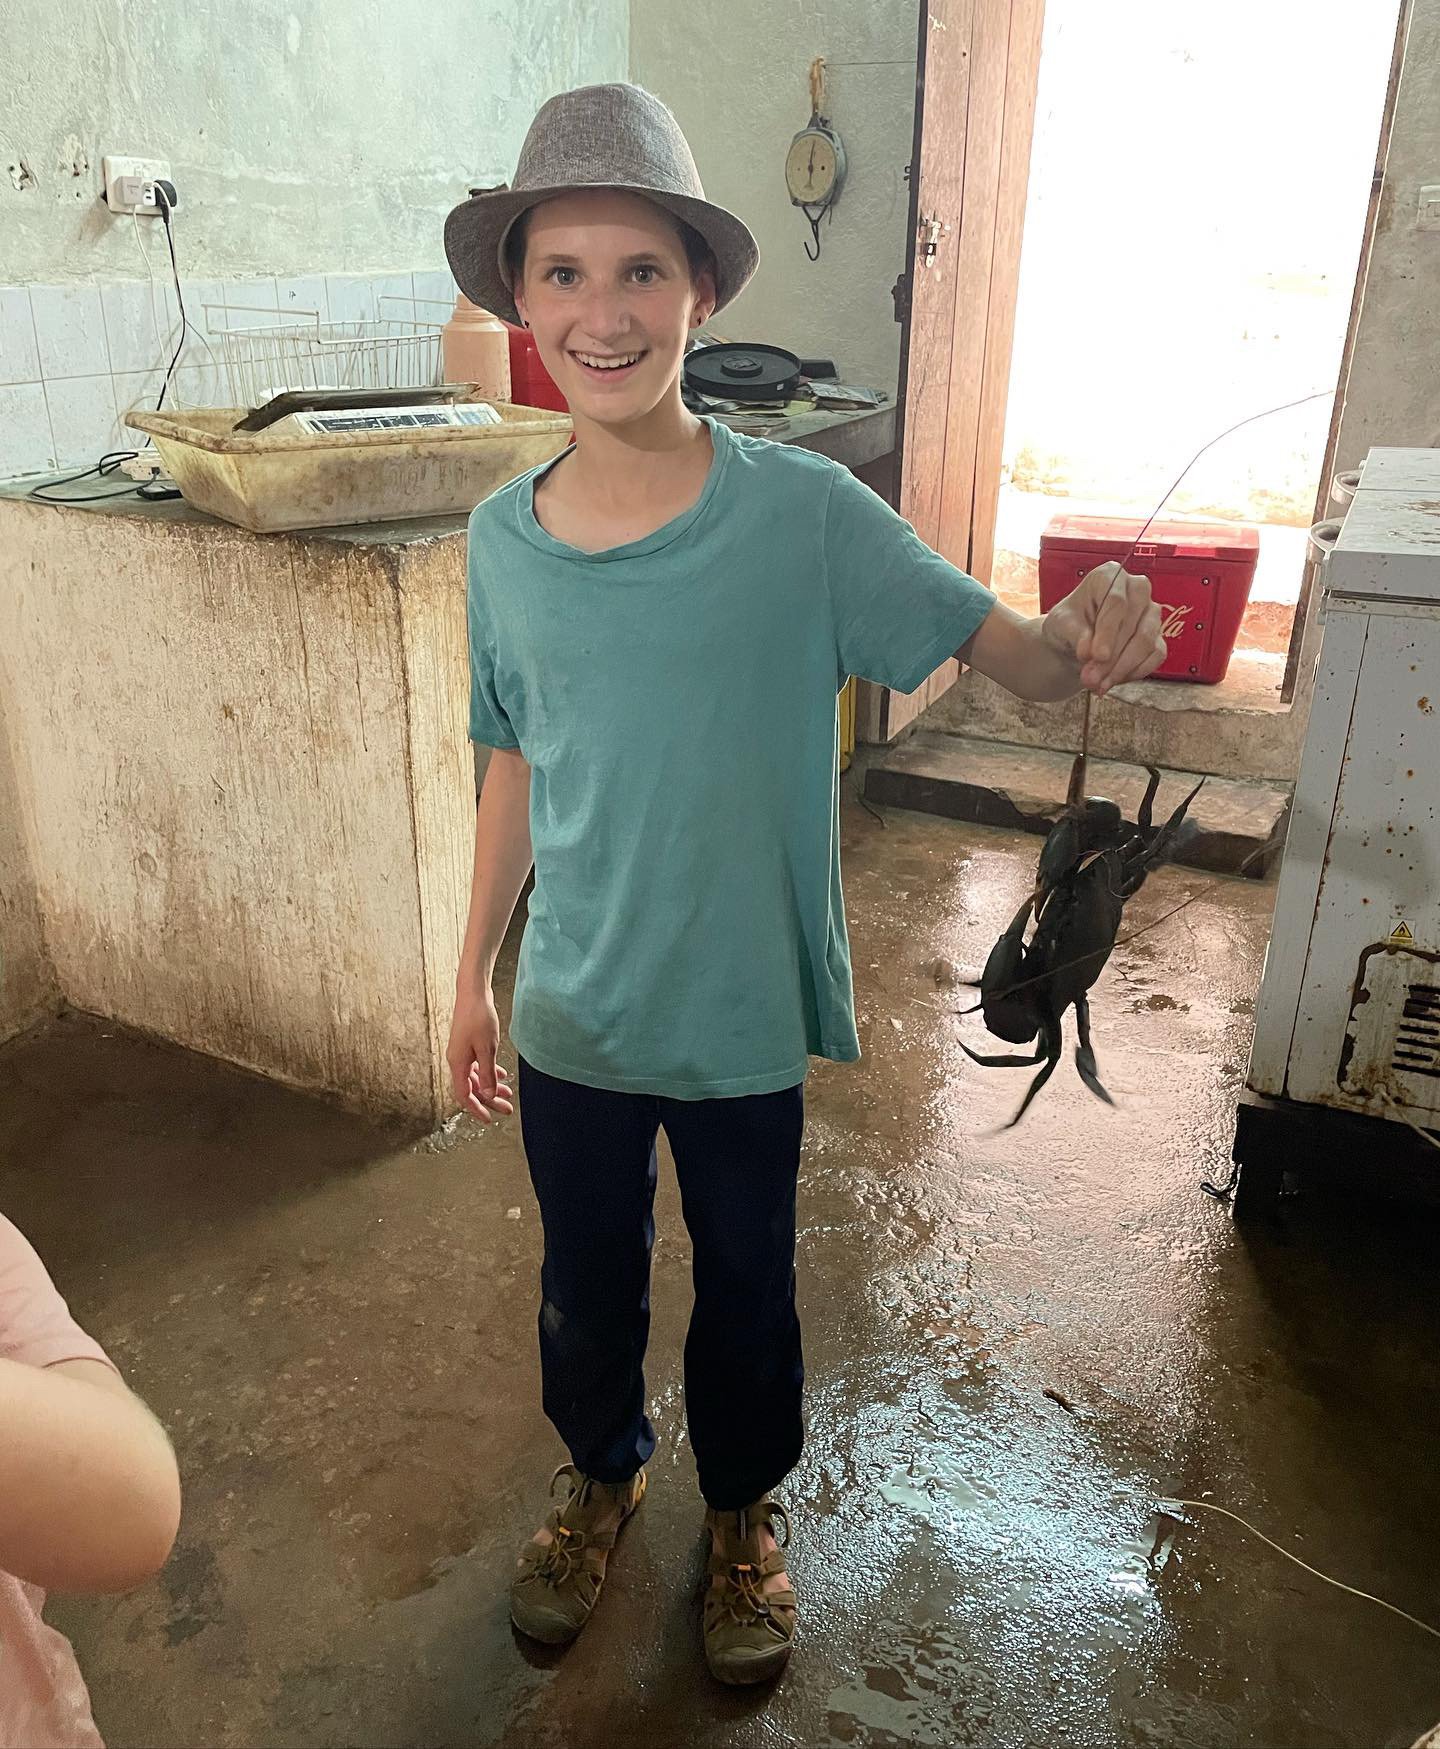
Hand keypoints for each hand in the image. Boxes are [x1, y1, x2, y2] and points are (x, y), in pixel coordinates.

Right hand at [446, 975, 514, 1123]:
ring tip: (508, 1093)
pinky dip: (489, 1072)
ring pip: (476, 1077)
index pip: (464, 1095)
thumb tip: (488, 1095)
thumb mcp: (487, 1049)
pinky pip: (477, 1065)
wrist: (473, 993)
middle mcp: (457, 1060)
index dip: (476, 1109)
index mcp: (458, 1063)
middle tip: (506, 1108)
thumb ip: (488, 1073)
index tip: (489, 1119)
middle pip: (472, 1088)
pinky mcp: (468, 1045)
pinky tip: (501, 1074)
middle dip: (490, 1100)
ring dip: (491, 1086)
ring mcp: (462, 1053)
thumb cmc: (479, 1018)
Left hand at [1041, 561, 1166, 694]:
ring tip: (1098, 685)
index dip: (1108, 631)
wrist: (1075, 640)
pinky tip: (1113, 681)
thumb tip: (1089, 651)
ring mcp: (1151, 612)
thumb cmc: (1068, 623)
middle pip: (1132, 624)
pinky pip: (1155, 655)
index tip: (1097, 656)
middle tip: (1090, 679)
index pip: (1116, 602)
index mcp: (1110, 575)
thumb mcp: (1061, 624)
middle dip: (1111, 658)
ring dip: (1122, 668)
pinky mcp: (1158, 635)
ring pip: (1146, 642)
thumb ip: (1075, 634)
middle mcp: (1137, 589)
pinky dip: (1135, 672)